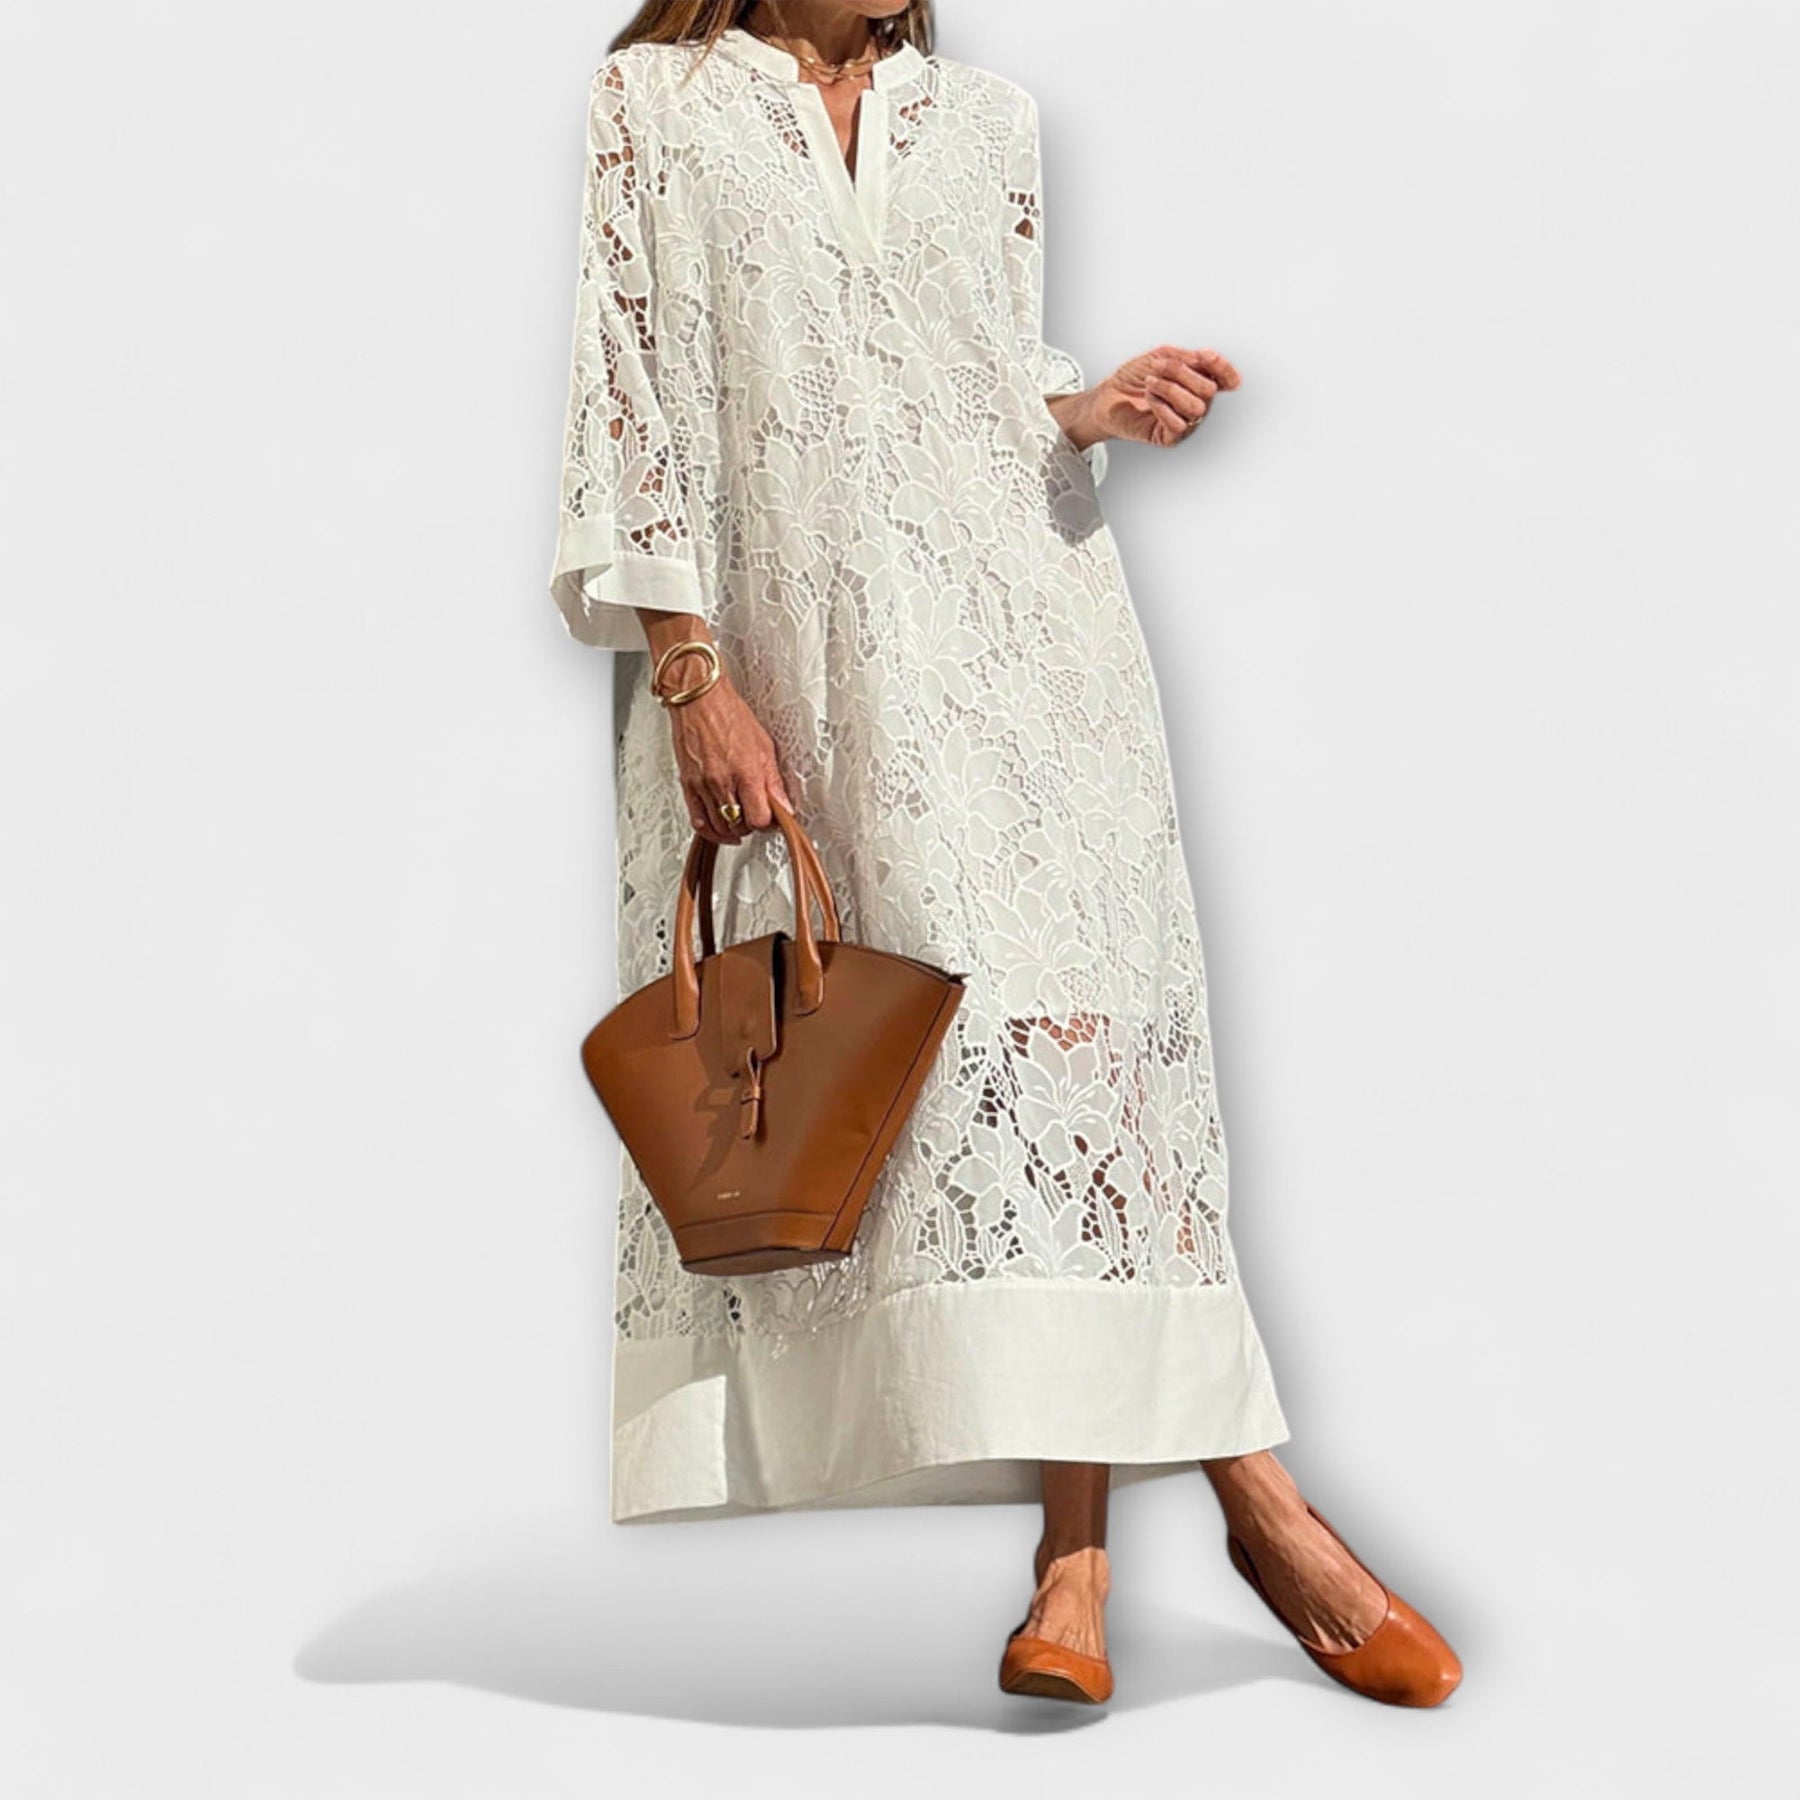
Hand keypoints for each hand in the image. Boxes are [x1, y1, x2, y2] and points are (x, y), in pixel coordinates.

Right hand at [664, 674, 796, 846]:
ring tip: (740, 820)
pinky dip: (710, 830)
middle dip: (751, 825)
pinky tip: (719, 828)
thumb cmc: (729, 713)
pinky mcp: (688, 785)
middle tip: (756, 814)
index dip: (768, 822)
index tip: (772, 816)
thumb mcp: (763, 744)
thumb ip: (773, 780)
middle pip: (739, 825)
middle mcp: (723, 782)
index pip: (759, 818)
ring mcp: (703, 785)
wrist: (699, 699)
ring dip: (732, 829)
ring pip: (719, 827)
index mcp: (746, 772)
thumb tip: (783, 804)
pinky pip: (697, 820)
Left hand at [1062, 345, 1240, 450]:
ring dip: (1170, 389)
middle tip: (1156, 367)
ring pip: (1196, 408)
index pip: (1226, 380)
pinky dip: (1162, 408)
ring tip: (1149, 384)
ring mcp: (1185, 423)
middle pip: (1209, 390)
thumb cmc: (1133, 378)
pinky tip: (1149, 400)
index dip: (1223, 368)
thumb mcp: (1162, 357)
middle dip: (1181, 372)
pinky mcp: (1169, 438)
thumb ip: (1187, 358)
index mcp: (1198, 383)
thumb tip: (1208, 358)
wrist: (1107, 396)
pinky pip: (1179, 425)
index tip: (1204, 355)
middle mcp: (1197, 405)